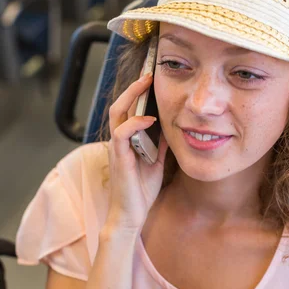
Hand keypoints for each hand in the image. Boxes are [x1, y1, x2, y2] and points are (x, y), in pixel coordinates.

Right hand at [106, 72, 167, 231]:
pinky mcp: (118, 158)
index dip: (137, 92)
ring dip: (131, 96)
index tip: (152, 78)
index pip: (128, 109)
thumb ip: (160, 143)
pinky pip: (121, 133)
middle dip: (134, 86)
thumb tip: (172, 125)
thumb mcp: (157, 161)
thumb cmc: (141, 190)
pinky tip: (150, 119)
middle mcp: (118, 140)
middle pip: (120, 104)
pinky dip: (135, 123)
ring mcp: (116, 148)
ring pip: (117, 112)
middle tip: (149, 73)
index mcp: (126, 139)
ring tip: (146, 83)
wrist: (131, 215)